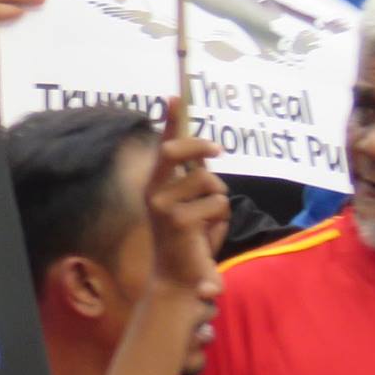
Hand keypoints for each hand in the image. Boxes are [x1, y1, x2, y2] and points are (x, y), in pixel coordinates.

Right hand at [145, 97, 227, 300]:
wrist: (179, 278)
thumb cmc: (187, 238)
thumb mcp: (188, 204)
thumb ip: (193, 180)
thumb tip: (204, 155)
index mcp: (154, 183)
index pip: (163, 146)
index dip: (169, 119)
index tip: (174, 96)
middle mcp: (153, 190)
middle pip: (181, 152)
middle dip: (200, 147)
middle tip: (217, 150)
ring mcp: (164, 204)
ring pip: (211, 182)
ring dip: (218, 199)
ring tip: (207, 220)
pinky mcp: (180, 220)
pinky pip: (218, 204)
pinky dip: (221, 219)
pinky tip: (208, 235)